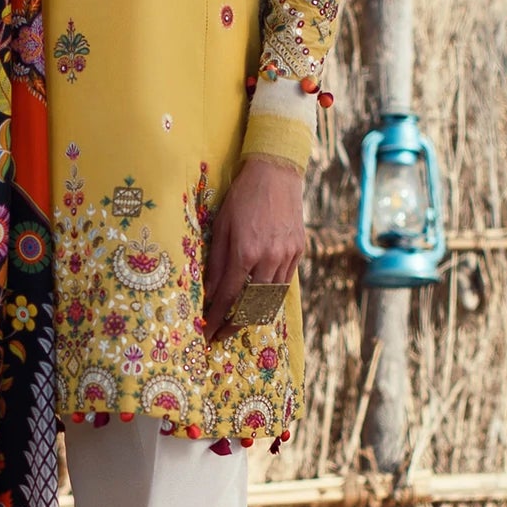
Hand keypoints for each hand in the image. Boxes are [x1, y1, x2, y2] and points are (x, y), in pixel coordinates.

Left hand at [203, 157, 305, 340]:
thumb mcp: (221, 225)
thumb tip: (209, 292)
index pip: (229, 296)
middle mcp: (270, 258)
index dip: (217, 318)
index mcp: (246, 251)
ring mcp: (287, 256)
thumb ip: (216, 261)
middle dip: (234, 324)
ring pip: (271, 299)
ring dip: (253, 315)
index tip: (207, 332)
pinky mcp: (298, 251)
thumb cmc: (242, 196)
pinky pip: (284, 284)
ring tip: (237, 322)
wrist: (276, 172)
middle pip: (252, 305)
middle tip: (220, 335)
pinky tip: (258, 302)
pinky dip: (270, 298)